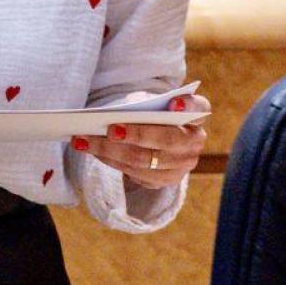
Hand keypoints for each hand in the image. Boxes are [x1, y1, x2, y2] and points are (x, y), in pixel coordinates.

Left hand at [71, 92, 209, 189]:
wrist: (157, 138)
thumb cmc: (152, 114)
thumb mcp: (152, 104)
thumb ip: (144, 106)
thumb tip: (116, 115)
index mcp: (196, 115)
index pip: (200, 108)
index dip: (188, 106)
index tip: (172, 103)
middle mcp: (194, 142)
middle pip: (167, 140)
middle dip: (137, 134)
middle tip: (110, 129)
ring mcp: (183, 165)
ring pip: (146, 161)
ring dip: (112, 151)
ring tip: (85, 141)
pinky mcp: (166, 181)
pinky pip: (136, 175)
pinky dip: (112, 162)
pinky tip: (94, 151)